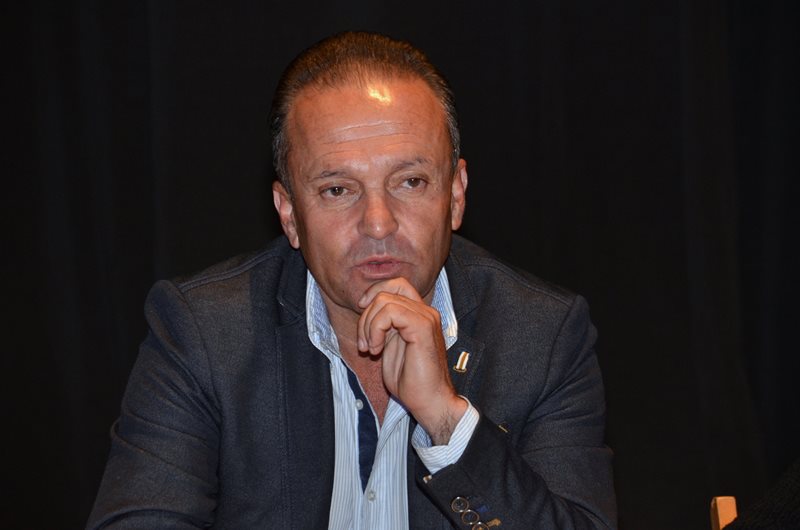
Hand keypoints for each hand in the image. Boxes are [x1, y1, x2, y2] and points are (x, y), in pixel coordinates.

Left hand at [357, 278, 466, 443]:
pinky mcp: (422, 328)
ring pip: (385, 301)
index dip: (375, 292)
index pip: (397, 284)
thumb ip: (385, 325)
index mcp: (419, 315)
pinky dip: (375, 330)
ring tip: (371, 349)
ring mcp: (426, 318)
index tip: (362, 312)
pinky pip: (390, 313)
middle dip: (367, 314)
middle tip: (365, 343)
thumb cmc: (411, 380)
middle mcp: (426, 312)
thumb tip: (367, 308)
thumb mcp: (391, 345)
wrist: (429, 401)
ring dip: (368, 326)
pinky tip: (376, 350)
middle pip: (388, 291)